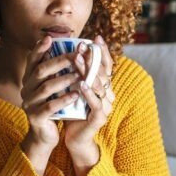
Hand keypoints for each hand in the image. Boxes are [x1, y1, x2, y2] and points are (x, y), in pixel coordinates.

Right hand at [20, 36, 81, 172]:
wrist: (45, 134)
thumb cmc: (52, 106)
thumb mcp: (52, 87)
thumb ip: (56, 71)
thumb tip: (71, 50)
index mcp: (29, 79)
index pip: (32, 60)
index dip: (40, 48)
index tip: (50, 38)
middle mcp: (26, 89)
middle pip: (40, 71)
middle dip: (59, 61)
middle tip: (76, 55)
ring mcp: (29, 103)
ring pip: (46, 88)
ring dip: (64, 80)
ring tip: (80, 75)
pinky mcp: (36, 117)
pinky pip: (49, 106)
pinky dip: (63, 99)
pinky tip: (76, 95)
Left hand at [64, 35, 115, 168]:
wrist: (74, 138)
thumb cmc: (73, 111)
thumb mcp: (74, 89)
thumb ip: (75, 73)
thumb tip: (66, 52)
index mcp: (104, 87)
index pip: (106, 65)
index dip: (102, 52)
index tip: (95, 37)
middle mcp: (108, 94)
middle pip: (103, 72)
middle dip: (92, 57)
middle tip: (82, 45)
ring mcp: (106, 106)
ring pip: (100, 86)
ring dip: (89, 71)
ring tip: (79, 60)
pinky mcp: (99, 118)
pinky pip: (95, 103)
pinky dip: (88, 93)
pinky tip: (81, 84)